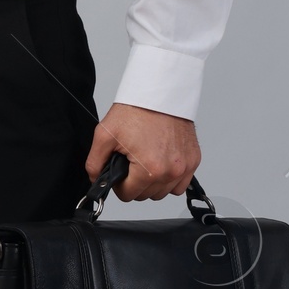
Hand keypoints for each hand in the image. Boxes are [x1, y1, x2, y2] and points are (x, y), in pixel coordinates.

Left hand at [85, 103, 200, 201]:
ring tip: (147, 161)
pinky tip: (161, 162)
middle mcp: (171, 171)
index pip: (128, 195)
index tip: (121, 170)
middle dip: (136, 182)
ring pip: (164, 192)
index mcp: (150, 169)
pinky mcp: (194, 160)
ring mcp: (185, 166)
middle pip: (146, 195)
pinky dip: (171, 178)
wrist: (160, 93)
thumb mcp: (105, 134)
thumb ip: (95, 163)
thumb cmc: (137, 110)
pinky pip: (181, 183)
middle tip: (132, 161)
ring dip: (154, 183)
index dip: (120, 184)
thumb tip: (95, 180)